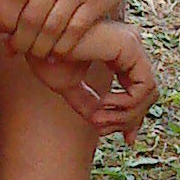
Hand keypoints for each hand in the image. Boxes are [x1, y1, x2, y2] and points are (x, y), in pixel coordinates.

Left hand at [0, 0, 136, 61]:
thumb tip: (1, 34)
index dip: (4, 20)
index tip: (4, 36)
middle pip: (31, 16)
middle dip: (21, 40)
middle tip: (19, 50)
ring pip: (52, 27)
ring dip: (40, 47)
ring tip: (36, 54)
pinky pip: (75, 30)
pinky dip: (62, 48)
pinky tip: (56, 54)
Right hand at [25, 16, 156, 142]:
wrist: (31, 41)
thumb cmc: (44, 56)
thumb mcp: (70, 87)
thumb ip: (89, 103)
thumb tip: (103, 124)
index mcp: (119, 51)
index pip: (141, 89)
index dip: (135, 117)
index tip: (125, 139)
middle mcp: (129, 44)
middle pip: (149, 93)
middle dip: (128, 119)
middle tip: (101, 128)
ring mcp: (131, 43)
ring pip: (149, 92)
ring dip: (124, 115)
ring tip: (97, 119)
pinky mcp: (129, 46)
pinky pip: (143, 86)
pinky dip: (126, 104)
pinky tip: (101, 104)